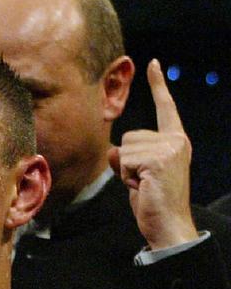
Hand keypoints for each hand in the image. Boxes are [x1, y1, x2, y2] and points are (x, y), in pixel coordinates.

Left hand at [108, 59, 196, 249]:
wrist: (168, 224)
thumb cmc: (153, 202)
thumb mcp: (137, 176)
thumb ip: (127, 158)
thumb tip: (113, 150)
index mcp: (175, 141)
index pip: (165, 108)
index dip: (158, 86)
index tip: (152, 64)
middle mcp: (175, 140)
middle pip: (129, 136)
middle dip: (126, 162)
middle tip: (143, 182)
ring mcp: (169, 148)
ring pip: (124, 148)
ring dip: (125, 170)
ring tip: (144, 185)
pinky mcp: (159, 159)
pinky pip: (124, 160)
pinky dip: (126, 176)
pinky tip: (143, 187)